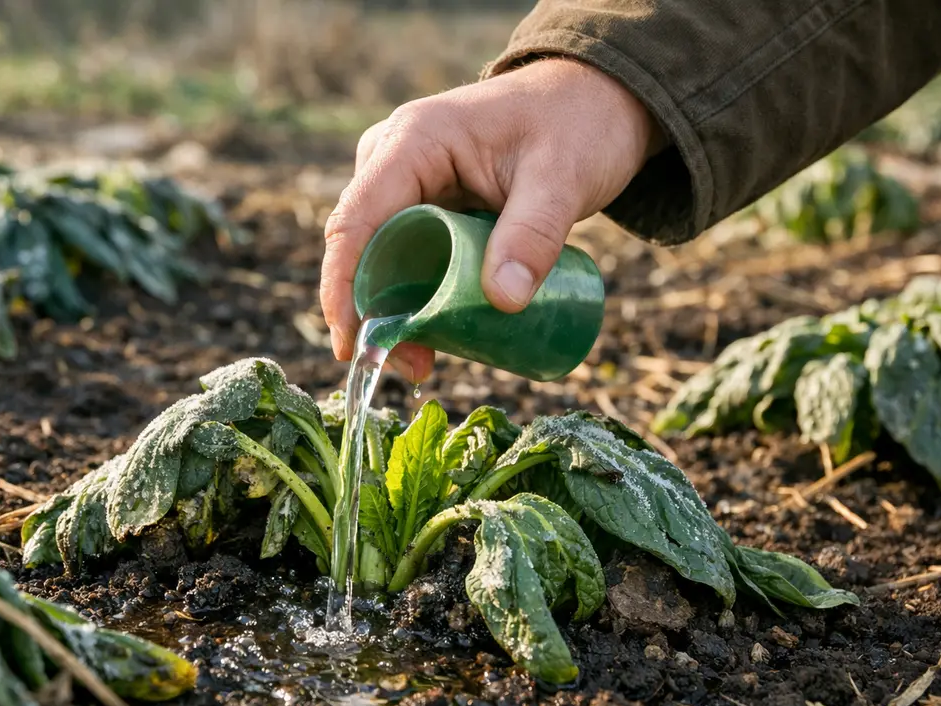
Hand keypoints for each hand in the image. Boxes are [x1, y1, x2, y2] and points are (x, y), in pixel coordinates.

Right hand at [320, 56, 663, 382]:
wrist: (598, 101)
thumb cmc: (578, 125)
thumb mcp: (562, 178)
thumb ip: (535, 234)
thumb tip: (504, 301)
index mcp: (413, 142)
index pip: (355, 221)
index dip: (343, 287)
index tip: (350, 345)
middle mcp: (395, 161)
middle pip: (363, 248)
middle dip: (375, 313)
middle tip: (413, 368)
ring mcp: (407, 184)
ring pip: (383, 259)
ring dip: (396, 312)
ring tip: (427, 364)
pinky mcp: (427, 206)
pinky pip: (409, 258)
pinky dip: (416, 298)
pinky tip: (435, 337)